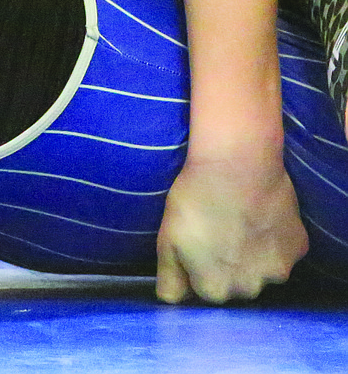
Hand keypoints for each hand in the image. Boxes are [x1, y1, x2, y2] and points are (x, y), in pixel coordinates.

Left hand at [155, 155, 307, 302]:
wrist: (236, 164)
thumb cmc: (195, 198)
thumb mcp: (167, 238)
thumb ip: (169, 279)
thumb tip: (171, 301)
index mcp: (215, 290)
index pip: (204, 289)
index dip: (197, 266)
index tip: (196, 241)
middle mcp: (249, 289)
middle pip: (235, 284)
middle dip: (226, 264)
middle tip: (218, 228)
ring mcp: (278, 271)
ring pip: (261, 269)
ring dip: (252, 254)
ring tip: (239, 219)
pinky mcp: (297, 248)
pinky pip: (283, 249)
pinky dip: (274, 238)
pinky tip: (260, 214)